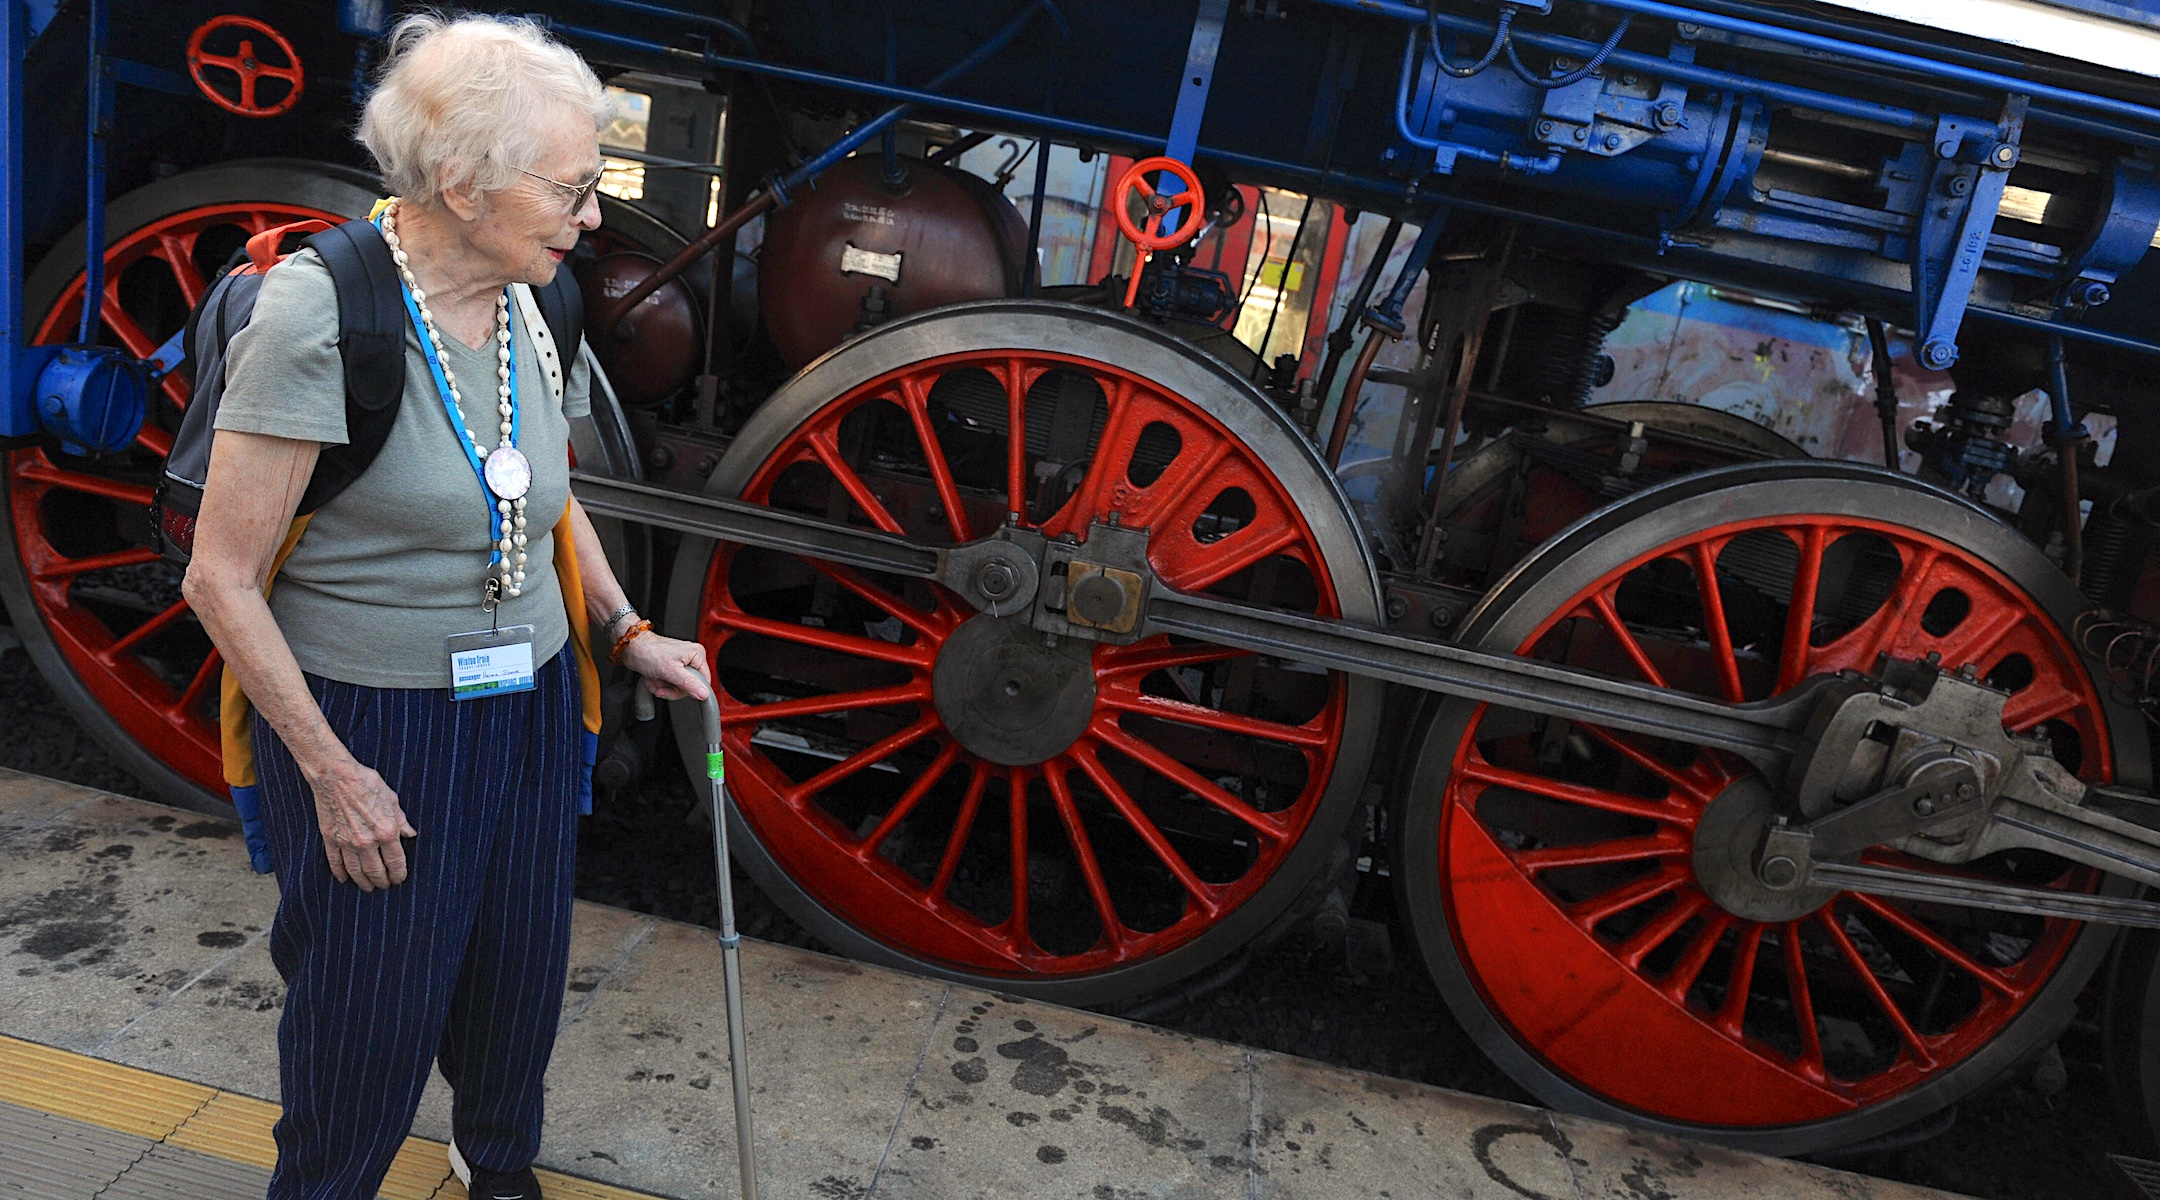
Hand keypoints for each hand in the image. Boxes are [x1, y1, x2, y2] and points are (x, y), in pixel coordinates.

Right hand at [304, 755, 416, 890]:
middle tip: (385, 886)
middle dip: (382, 882)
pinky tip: (344, 879)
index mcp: (386, 831)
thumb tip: (410, 834)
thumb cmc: (366, 783)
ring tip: (368, 888)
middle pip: (376, 871)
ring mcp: (346, 842)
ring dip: (363, 882)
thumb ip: (401, 820)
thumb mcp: (392, 799)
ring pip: (356, 872)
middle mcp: (366, 841)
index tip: (399, 879)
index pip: (395, 862)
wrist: (336, 776)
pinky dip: (340, 873)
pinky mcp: (330, 839)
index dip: (399, 874)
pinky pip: (335, 863)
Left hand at [620, 630, 711, 701]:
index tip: (677, 688)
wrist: (631, 648)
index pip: (704, 681)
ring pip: (677, 687)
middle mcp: (690, 658)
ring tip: (655, 678)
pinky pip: (669, 684)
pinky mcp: (670, 668)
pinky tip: (653, 678)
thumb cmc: (648, 652)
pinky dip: (659, 684)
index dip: (690, 689)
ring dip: (663, 686)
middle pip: (689, 686)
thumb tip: (704, 694)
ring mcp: (680, 663)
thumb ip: (689, 683)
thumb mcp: (671, 671)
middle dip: (672, 689)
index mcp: (696, 654)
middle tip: (662, 684)